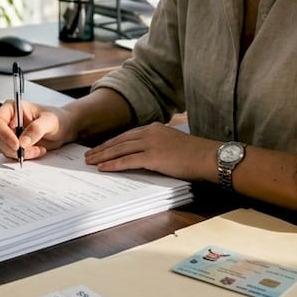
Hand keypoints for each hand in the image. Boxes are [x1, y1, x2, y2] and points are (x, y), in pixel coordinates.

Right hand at [0, 99, 67, 161]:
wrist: (65, 128)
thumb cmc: (58, 118)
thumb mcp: (50, 121)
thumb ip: (36, 129)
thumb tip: (23, 141)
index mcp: (13, 108)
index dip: (3, 133)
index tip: (16, 144)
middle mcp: (9, 121)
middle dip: (12, 147)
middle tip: (27, 151)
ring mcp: (10, 134)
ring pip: (4, 148)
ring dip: (19, 153)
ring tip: (37, 149)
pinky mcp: (15, 145)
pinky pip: (12, 154)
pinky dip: (24, 156)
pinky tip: (37, 150)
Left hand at [83, 123, 216, 180]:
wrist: (208, 156)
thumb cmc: (195, 155)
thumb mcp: (173, 144)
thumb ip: (158, 147)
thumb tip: (146, 157)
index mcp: (155, 128)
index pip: (127, 135)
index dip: (112, 142)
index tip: (100, 148)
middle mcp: (150, 132)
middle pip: (119, 141)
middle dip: (102, 148)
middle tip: (88, 155)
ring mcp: (151, 144)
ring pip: (120, 149)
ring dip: (102, 156)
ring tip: (90, 162)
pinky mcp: (153, 156)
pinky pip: (127, 161)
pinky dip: (113, 164)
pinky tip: (102, 168)